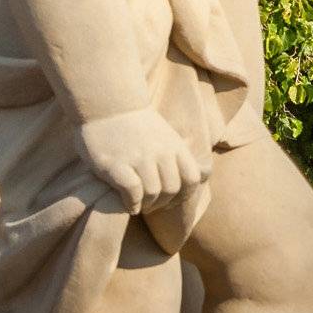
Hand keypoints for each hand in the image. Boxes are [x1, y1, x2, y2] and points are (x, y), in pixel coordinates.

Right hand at [77, 109, 208, 215]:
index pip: (192, 179)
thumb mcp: (167, 135)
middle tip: (151, 205)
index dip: (184, 196)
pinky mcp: (116, 165)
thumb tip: (202, 176)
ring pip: (153, 193)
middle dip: (162, 203)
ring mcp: (138, 158)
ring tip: (139, 205)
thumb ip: (180, 155)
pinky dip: (132, 204)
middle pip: (172, 189)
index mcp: (175, 146)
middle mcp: (160, 152)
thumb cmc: (138, 125)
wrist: (109, 106)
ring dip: (147, 205)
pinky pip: (133, 192)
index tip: (171, 201)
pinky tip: (128, 204)